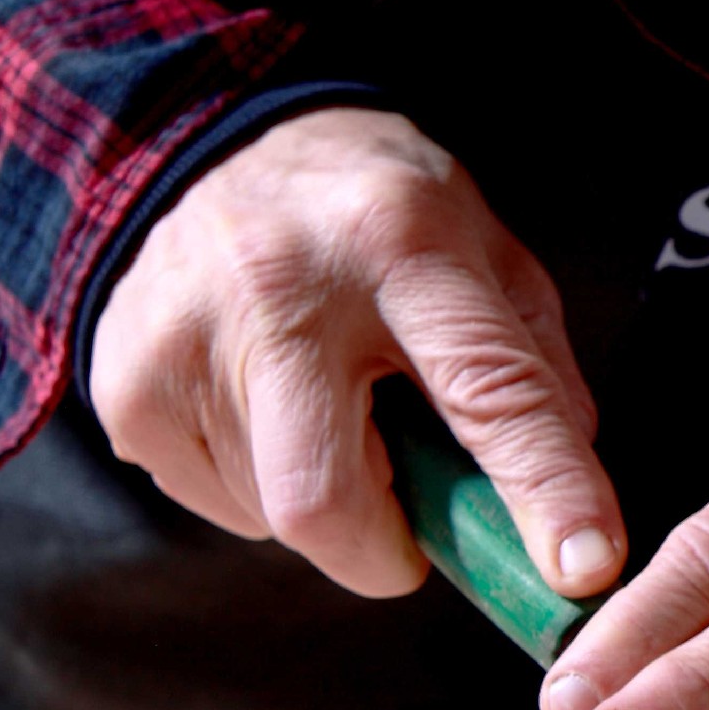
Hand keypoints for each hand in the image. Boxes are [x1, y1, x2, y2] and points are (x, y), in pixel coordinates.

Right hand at [89, 107, 624, 599]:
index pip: (487, 389)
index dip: (543, 488)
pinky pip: (223, 505)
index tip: (583, 567)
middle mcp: (282, 288)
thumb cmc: (371, 212)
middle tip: (413, 510)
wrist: (201, 143)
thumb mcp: (482, 247)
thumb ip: (535, 369)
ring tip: (329, 406)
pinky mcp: (125, 390)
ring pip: (278, 516)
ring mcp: (184, 341)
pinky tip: (268, 404)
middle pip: (329, 500)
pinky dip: (268, 485)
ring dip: (333, 499)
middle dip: (387, 547)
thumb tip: (567, 506)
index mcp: (402, 242)